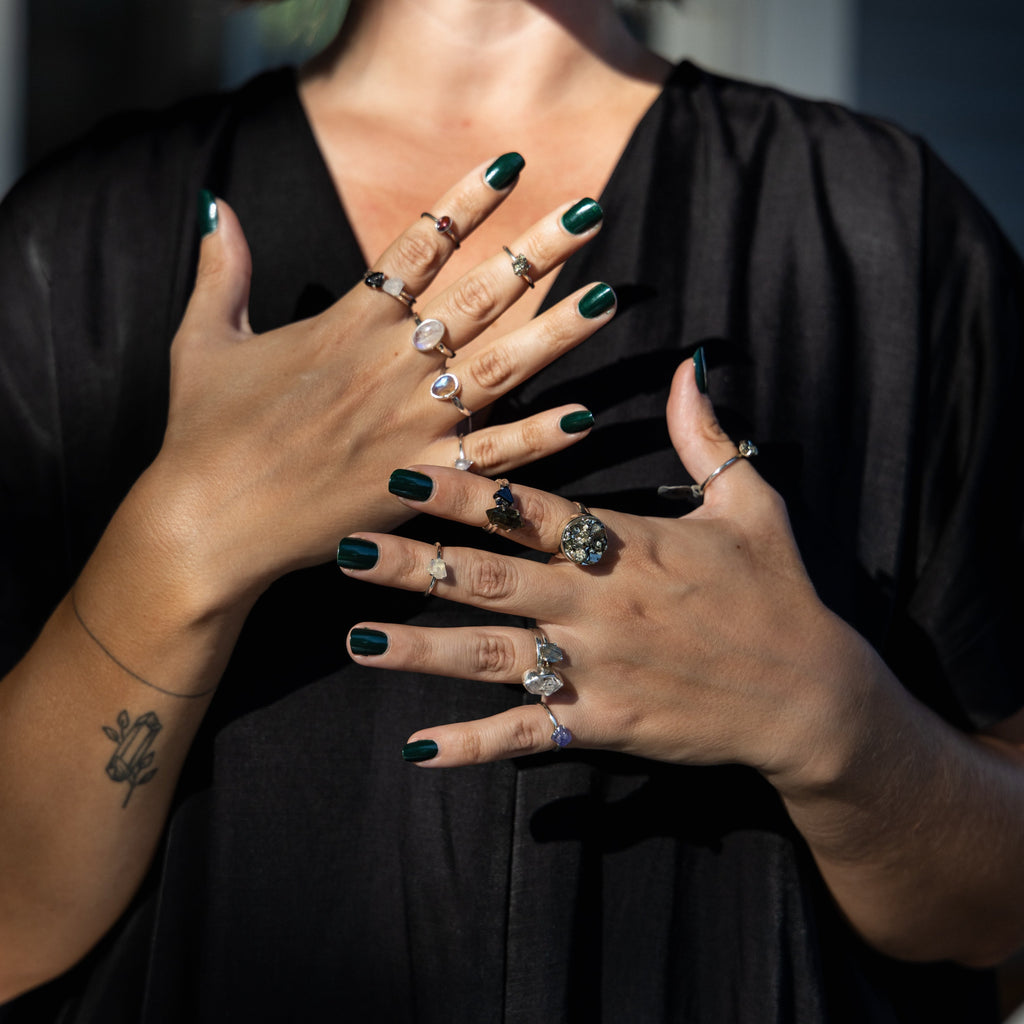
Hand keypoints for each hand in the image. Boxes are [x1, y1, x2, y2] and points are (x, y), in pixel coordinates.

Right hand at [142, 157, 613, 605]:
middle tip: (590, 210)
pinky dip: (537, 438)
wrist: (208, 524)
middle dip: (537, 250)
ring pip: (499, 367)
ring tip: (607, 299)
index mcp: (345, 324)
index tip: (511, 164)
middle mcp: (388, 365)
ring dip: (556, 332)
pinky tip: (582, 417)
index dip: (466, 201)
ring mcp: (410, 424)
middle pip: (477, 295)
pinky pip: (492, 456)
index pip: (418, 245)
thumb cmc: (204, 433)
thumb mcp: (203, 338)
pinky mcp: (419, 481)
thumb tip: (213, 202)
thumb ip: (221, 269)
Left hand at [339, 356, 888, 786]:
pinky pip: (528, 735)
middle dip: (414, 564)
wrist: (813, 699)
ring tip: (355, 637)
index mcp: (625, 545)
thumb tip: (691, 363)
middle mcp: (597, 606)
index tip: (401, 474)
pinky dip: (473, 744)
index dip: (463, 491)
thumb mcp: (751, 503)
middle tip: (345, 548)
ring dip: (420, 649)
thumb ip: (706, 435)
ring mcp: (596, 670)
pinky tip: (419, 750)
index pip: (528, 512)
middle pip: (490, 581)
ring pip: (492, 657)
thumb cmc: (779, 593)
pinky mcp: (604, 725)